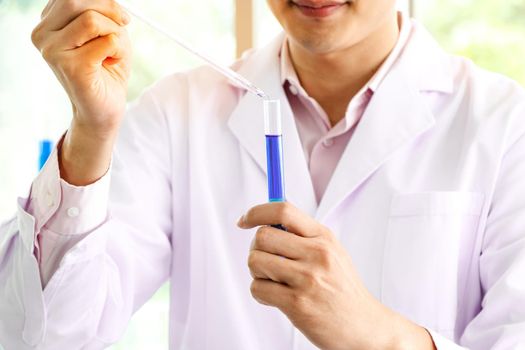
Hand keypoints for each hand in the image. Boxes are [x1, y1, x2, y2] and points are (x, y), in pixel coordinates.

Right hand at [31, 0, 131, 184]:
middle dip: (109, 10)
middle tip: (124, 25)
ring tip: (112, 52)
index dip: (101, 0)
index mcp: (47, 24)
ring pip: (92, 20)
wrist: (105, 108)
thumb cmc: (106, 68)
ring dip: (114, 33)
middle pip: (76, 0)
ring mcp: (53, 51)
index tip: (119, 17)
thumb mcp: (107, 31)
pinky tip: (111, 64)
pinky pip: (107, 41)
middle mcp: (42, 36)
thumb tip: (110, 2)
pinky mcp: (71, 67)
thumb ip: (102, 11)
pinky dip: (118, 50)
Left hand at [238, 202, 435, 349]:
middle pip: (263, 235)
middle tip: (266, 261)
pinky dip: (260, 292)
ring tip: (273, 281)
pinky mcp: (297, 303)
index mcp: (324, 237)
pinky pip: (258, 288)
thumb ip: (304, 236)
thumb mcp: (332, 252)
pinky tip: (275, 297)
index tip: (244, 220)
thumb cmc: (343, 289)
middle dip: (256, 248)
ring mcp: (307, 279)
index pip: (283, 210)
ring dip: (257, 272)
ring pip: (255, 260)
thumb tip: (265, 221)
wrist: (364, 326)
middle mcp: (317, 254)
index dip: (256, 212)